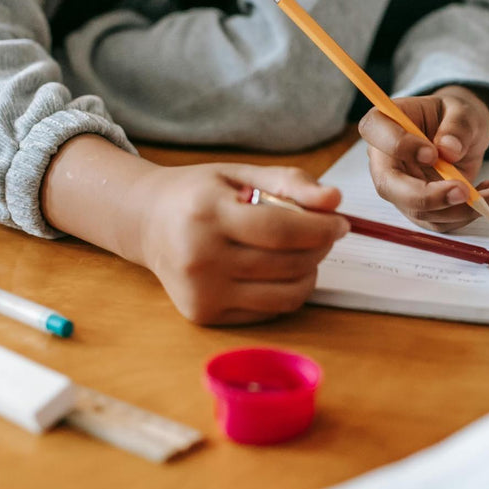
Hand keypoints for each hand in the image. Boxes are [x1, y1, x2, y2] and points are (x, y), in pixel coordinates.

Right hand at [131, 163, 347, 324]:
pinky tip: (279, 270)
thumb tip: (334, 200)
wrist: (147, 222)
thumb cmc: (200, 194)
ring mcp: (200, 292)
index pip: (279, 229)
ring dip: (309, 272)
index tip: (341, 222)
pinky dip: (287, 291)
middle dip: (320, 248)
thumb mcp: (241, 173)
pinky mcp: (205, 314)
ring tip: (305, 251)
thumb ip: (290, 182)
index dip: (320, 228)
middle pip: (286, 264)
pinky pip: (269, 310)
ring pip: (284, 294)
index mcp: (206, 214)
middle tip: (326, 233)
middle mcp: (199, 258)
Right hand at [358, 85, 488, 231]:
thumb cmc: (454, 116)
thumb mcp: (462, 110)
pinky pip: (439, 222)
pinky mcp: (420, 208)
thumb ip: (457, 125)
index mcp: (386, 123)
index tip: (432, 153)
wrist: (463, 134)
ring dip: (459, 210)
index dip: (399, 146)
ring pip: (418, 211)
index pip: (375, 132)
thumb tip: (449, 150)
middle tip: (463, 191)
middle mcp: (385, 159)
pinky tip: (488, 196)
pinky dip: (467, 215)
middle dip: (426, 196)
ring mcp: (401, 188)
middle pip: (388, 185)